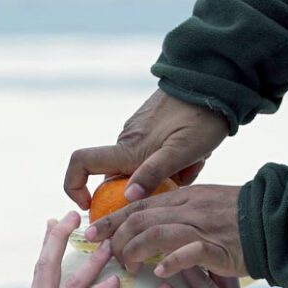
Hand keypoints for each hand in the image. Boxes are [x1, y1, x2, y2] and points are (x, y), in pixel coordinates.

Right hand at [64, 89, 228, 210]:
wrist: (213, 82)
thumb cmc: (200, 118)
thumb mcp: (182, 151)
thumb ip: (154, 174)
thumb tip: (128, 198)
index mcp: (128, 149)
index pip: (81, 164)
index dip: (74, 187)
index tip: (89, 205)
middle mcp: (126, 142)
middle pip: (120, 178)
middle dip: (146, 189)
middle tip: (179, 180)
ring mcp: (137, 135)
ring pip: (142, 169)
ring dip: (166, 175)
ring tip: (193, 164)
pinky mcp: (150, 130)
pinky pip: (154, 158)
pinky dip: (172, 164)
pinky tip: (194, 155)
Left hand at [85, 183, 247, 278]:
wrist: (279, 222)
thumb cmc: (243, 222)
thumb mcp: (207, 208)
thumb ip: (181, 214)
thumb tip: (153, 223)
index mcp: (185, 198)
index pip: (138, 204)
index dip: (111, 219)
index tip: (90, 233)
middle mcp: (189, 208)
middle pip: (140, 218)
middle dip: (115, 237)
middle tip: (104, 256)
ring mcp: (203, 226)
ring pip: (157, 232)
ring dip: (137, 251)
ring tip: (129, 268)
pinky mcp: (219, 247)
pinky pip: (190, 252)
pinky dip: (171, 262)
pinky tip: (159, 275)